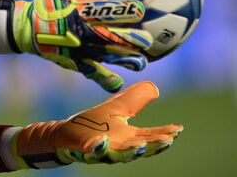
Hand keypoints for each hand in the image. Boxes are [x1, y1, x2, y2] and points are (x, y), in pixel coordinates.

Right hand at [0, 0, 152, 91]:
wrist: (26, 29)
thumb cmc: (46, 5)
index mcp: (79, 16)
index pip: (104, 13)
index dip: (121, 12)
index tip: (141, 10)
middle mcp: (81, 36)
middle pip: (109, 39)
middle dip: (129, 41)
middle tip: (149, 42)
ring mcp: (78, 52)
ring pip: (104, 58)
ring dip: (123, 60)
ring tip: (141, 64)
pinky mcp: (74, 64)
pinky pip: (92, 72)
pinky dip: (104, 79)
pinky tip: (118, 84)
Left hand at [5, 81, 182, 168]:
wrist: (66, 132)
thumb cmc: (93, 123)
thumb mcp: (118, 108)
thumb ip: (136, 98)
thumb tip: (155, 88)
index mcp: (129, 136)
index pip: (151, 136)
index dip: (165, 133)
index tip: (178, 129)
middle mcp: (120, 146)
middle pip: (141, 148)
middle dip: (154, 146)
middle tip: (167, 141)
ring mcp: (104, 150)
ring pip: (120, 155)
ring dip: (131, 152)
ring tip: (139, 146)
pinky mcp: (87, 150)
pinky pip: (94, 151)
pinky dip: (99, 148)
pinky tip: (102, 142)